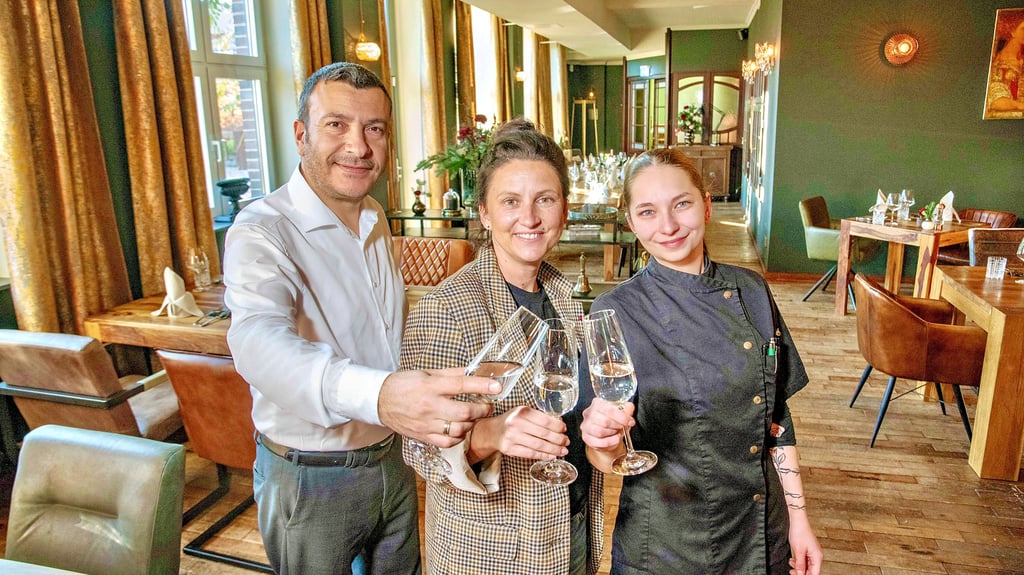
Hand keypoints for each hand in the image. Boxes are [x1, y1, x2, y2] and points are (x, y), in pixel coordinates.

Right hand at [378, 367, 499, 447]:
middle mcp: (429, 406)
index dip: (482, 386)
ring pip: (459, 429)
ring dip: (471, 424)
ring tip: (473, 417)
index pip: (461, 385)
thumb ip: (452, 374)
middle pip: (464, 412)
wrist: (380, 400)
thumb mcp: (427, 372)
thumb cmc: (403, 384)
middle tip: (487, 406)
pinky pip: (448, 442)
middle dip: (482, 410)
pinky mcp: (423, 436)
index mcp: (430, 386)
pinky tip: (461, 430)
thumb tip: (473, 372)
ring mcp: (426, 423)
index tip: (496, 387)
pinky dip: (459, 437)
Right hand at [468, 406, 568, 462]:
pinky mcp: (510, 449)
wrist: (493, 431)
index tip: (564, 429)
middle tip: (566, 441)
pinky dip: (543, 455)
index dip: (558, 426)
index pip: (545, 420)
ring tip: (563, 450)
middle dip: (558, 439)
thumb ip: (538, 417)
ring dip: (554, 449)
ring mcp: (512, 437)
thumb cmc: (512, 421)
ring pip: (539, 445)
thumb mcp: (523, 412)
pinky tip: (551, 456)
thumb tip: (559, 424)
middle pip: (543, 433)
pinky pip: (531, 454)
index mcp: (522, 412)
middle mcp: (516, 424)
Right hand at [581, 398, 633, 449]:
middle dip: (617, 426)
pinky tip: (614, 439)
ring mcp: (585, 425)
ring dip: (612, 434)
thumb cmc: (613, 422)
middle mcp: (589, 413)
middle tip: (622, 427)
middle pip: (604, 421)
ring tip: (616, 432)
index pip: (609, 409)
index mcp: (597, 403)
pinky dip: (609, 442)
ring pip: (600, 432)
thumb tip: (629, 407)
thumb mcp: (622, 414)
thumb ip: (627, 408)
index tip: (630, 422)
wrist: (607, 436)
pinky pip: (598, 442)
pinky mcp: (586, 437)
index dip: (621, 417)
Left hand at [787, 517, 822, 574]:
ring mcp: (812, 552)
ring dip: (799, 566)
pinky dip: (798, 561)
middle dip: (801, 572)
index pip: (814, 573)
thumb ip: (800, 564)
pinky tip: (793, 560)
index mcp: (817, 557)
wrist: (798, 521)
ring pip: (807, 565)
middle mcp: (816, 555)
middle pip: (810, 570)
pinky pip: (804, 559)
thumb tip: (801, 574)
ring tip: (791, 564)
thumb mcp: (798, 551)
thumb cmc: (799, 532)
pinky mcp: (808, 550)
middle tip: (792, 572)